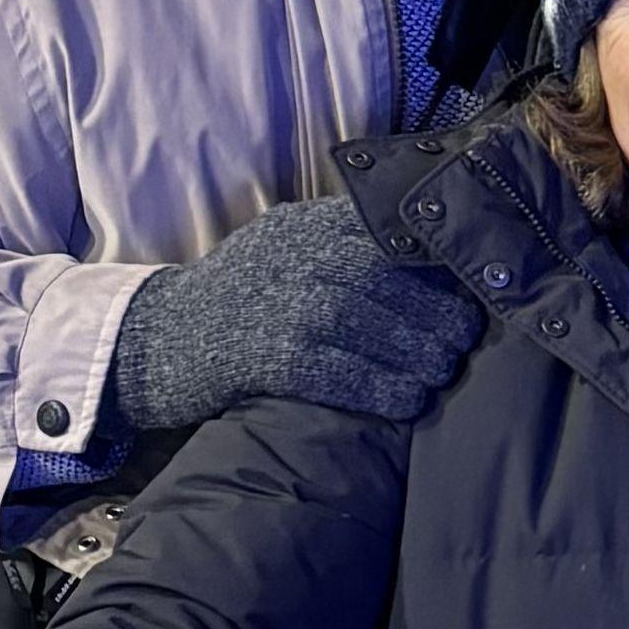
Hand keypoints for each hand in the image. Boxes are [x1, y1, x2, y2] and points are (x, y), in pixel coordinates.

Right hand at [112, 192, 482, 445]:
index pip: (388, 233)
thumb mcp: (284, 246)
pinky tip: (407, 401)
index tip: (474, 286)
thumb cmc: (236, 297)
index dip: (438, 262)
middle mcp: (297, 258)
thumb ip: (343, 242)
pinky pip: (341, 375)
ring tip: (441, 373)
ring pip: (373, 329)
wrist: (154, 338)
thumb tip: (428, 257)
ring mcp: (281, 307)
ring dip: (419, 357)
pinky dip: (381, 390)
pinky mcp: (266, 358)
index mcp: (306, 226)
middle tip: (465, 341)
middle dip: (438, 315)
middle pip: (390, 282)